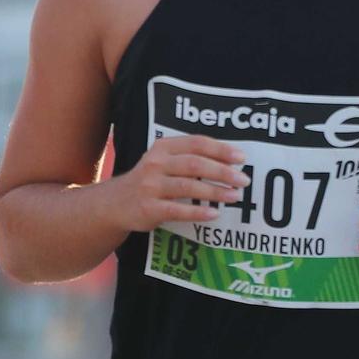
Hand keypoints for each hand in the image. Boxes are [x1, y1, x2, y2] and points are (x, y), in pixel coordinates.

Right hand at [107, 135, 248, 233]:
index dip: (220, 149)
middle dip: (222, 172)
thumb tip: (230, 161)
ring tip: (235, 196)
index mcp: (163, 148)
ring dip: (215, 192)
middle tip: (244, 180)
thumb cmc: (149, 180)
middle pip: (194, 164)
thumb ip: (189, 157)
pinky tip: (214, 214)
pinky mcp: (149, 208)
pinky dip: (198, 212)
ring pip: (188, 186)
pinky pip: (177, 210)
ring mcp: (150, 186)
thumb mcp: (163, 161)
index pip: (196, 143)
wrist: (114, 203)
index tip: (241, 158)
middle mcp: (155, 164)